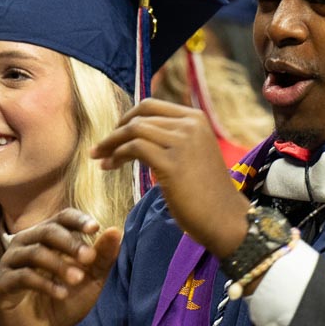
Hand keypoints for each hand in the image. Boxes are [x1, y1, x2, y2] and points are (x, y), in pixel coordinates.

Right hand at [0, 209, 122, 325]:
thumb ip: (102, 257)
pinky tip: (62, 294)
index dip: (78, 220)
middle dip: (70, 243)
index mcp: (49, 237)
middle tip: (89, 258)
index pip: (62, 218)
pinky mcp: (2, 284)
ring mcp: (11, 262)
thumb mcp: (91, 280)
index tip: (95, 228)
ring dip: (59, 265)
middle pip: (47, 231)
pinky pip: (22, 276)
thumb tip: (116, 230)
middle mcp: (27, 243)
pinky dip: (44, 283)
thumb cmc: (67, 300)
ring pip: (34, 252)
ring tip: (78, 279)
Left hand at [92, 98, 251, 256]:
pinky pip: (135, 148)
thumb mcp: (193, 154)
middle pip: (139, 117)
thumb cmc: (207, 193)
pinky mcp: (172, 163)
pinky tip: (110, 166)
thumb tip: (138, 135)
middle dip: (114, 132)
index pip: (151, 106)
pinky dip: (117, 155)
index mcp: (196, 119)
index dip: (127, 118)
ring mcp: (182, 142)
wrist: (225, 219)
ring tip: (100, 159)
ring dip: (111, 144)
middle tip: (99, 149)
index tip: (114, 134)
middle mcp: (190, 125)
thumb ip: (173, 140)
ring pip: (134, 130)